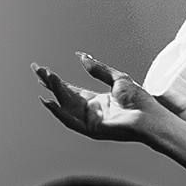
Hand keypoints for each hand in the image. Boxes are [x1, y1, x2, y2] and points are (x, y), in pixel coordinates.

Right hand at [34, 54, 152, 141]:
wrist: (149, 115)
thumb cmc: (139, 99)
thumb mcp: (117, 78)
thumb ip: (98, 69)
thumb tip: (81, 56)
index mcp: (97, 101)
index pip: (71, 90)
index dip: (57, 81)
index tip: (44, 71)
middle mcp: (91, 111)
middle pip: (65, 96)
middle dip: (51, 83)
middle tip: (37, 70)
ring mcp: (90, 121)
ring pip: (66, 105)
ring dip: (55, 92)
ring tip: (44, 78)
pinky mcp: (92, 129)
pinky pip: (71, 121)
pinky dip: (59, 112)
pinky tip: (49, 102)